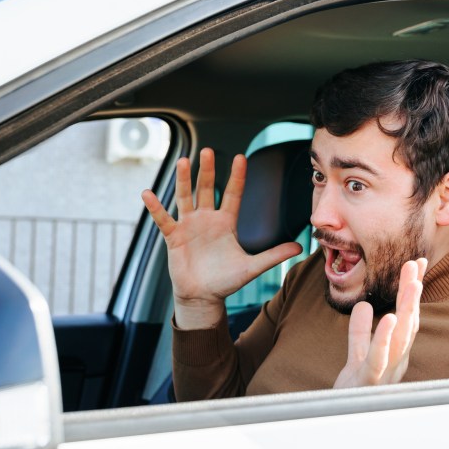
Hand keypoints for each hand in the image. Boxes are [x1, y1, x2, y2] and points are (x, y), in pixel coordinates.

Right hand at [142, 148, 301, 328]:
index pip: (232, 194)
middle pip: (207, 189)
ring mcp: (189, 226)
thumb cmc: (226, 281)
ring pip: (185, 197)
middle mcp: (207, 219)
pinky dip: (155, 207)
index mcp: (226, 223)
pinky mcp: (174, 237)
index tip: (241, 157)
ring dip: (184, 180)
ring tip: (184, 161)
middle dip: (207, 171)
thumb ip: (274, 255)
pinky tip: (148, 193)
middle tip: (207, 150)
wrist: (203, 297)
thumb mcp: (252, 267)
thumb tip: (300, 248)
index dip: (236, 177)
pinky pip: (163, 219)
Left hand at [333, 258, 427, 387]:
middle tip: (415, 263)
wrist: (340, 424)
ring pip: (401, 339)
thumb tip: (364, 305)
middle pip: (409, 323)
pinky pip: (378, 360)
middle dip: (413, 293)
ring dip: (408, 310)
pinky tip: (388, 319)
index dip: (411, 290)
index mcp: (395, 354)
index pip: (407, 317)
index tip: (417, 262)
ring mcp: (386, 374)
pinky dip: (384, 339)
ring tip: (412, 284)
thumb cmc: (354, 393)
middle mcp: (396, 363)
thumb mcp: (356, 356)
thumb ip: (359, 332)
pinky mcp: (369, 385)